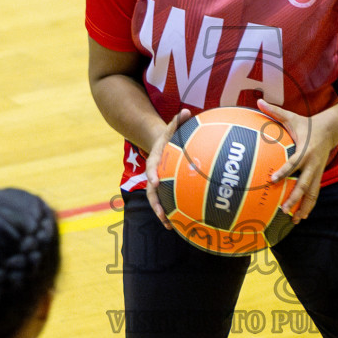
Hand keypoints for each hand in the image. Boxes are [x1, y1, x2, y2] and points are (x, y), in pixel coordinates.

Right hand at [141, 109, 192, 228]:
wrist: (159, 146)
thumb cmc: (169, 138)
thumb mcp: (171, 129)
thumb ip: (177, 121)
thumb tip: (186, 110)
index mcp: (155, 162)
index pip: (152, 169)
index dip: (152, 176)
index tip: (154, 182)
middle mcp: (154, 176)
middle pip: (152, 192)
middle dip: (156, 204)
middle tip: (162, 215)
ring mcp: (158, 185)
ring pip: (158, 201)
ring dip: (163, 214)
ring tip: (170, 226)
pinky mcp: (165, 191)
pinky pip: (167, 203)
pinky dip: (172, 214)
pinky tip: (180, 226)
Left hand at [257, 99, 337, 222]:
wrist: (332, 129)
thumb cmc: (307, 124)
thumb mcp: (291, 116)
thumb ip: (274, 111)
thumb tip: (258, 100)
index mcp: (305, 151)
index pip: (293, 164)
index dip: (284, 172)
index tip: (272, 180)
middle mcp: (312, 164)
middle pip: (304, 185)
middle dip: (294, 198)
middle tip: (283, 209)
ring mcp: (317, 172)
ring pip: (312, 194)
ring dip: (304, 207)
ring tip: (295, 220)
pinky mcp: (318, 176)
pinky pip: (314, 194)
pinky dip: (308, 206)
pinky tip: (301, 217)